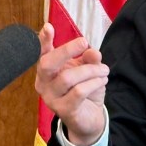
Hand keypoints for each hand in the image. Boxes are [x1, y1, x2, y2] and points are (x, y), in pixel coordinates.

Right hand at [34, 23, 109, 145]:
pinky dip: (93, 83)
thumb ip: (89, 59)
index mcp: (47, 70)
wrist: (89, 119)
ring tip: (104, 70)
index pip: (41, 53)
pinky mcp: (64, 110)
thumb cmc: (85, 90)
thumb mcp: (88, 70)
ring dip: (90, 70)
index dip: (43, 40)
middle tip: (85, 43)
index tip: (48, 27)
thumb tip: (92, 50)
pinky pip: (78, 92)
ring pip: (67, 78)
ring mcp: (51, 98)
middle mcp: (43, 84)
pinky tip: (102, 80)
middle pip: (47, 64)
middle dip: (66, 51)